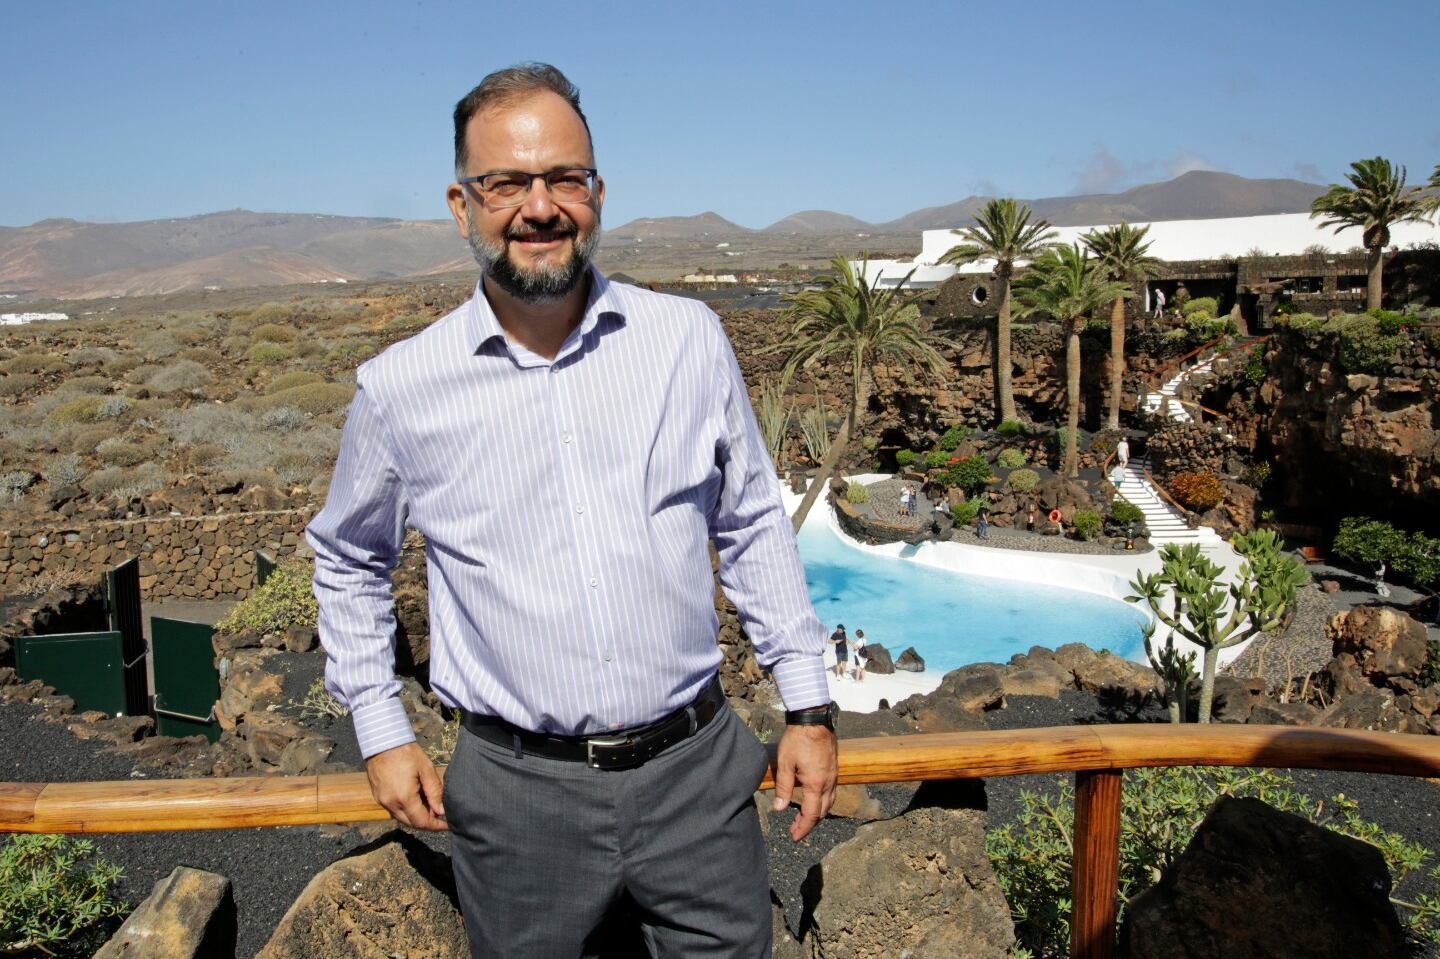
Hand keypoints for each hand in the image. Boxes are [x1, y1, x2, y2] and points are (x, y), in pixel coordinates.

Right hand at [364, 742, 446, 830]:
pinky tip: (414, 800)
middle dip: (426, 822)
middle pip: (411, 823)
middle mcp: (390, 803)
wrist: (382, 741)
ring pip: (401, 817)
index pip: (421, 822)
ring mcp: (381, 801)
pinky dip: (405, 810)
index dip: (435, 826)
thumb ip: (435, 792)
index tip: (446, 825)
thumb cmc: (405, 752)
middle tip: (439, 814)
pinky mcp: (377, 796)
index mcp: (404, 798)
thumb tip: (441, 811)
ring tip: (429, 805)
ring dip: (415, 816)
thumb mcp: (426, 769)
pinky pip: (393, 810)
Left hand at [771, 724, 837, 841]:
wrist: (814, 718)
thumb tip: (779, 809)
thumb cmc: (797, 739)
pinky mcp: (834, 768)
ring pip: (829, 802)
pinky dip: (823, 801)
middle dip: (809, 824)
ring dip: (817, 813)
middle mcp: (829, 782)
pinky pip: (832, 791)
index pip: (812, 815)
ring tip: (804, 817)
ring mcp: (834, 775)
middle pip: (822, 812)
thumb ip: (783, 788)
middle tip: (795, 829)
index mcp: (816, 784)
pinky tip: (814, 798)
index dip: (803, 828)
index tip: (794, 837)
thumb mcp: (785, 764)